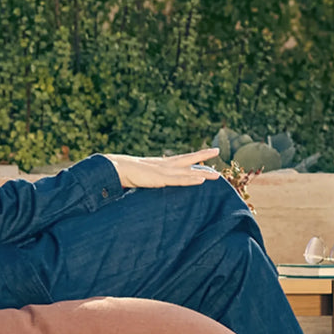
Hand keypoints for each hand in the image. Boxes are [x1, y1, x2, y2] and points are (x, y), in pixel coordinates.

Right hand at [104, 148, 221, 188]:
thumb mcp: (143, 175)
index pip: (182, 158)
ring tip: (217, 175)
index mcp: (162, 163)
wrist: (117, 169)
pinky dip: (190, 180)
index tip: (207, 154)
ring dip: (203, 173)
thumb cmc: (127, 173)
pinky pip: (179, 180)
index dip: (195, 156)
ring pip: (187, 171)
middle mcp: (165, 165)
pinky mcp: (161, 179)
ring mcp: (164, 171)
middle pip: (188, 159)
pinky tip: (200, 180)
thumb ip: (151, 178)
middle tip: (217, 151)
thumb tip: (153, 181)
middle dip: (203, 155)